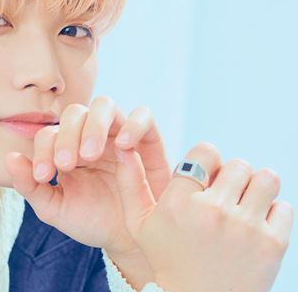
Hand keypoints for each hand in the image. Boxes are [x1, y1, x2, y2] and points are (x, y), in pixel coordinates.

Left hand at [4, 96, 170, 257]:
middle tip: (66, 164)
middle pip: (75, 113)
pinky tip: (124, 146)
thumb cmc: (91, 220)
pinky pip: (143, 115)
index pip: (49, 134)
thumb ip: (30, 185)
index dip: (42, 150)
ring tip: (91, 154)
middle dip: (67, 136)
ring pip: (105, 105)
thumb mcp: (56, 209)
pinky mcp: (148, 139)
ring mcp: (119, 133)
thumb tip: (9, 158)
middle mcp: (91, 135)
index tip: (43, 176)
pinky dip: (133, 123)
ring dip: (94, 125)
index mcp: (66, 148)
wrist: (130, 240)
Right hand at [114, 142, 293, 291]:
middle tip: (223, 197)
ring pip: (266, 178)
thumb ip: (130, 182)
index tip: (204, 178)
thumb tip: (123, 145)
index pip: (206, 151)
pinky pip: (284, 207)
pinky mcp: (272, 244)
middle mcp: (213, 212)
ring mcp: (245, 228)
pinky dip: (272, 214)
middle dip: (231, 177)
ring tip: (242, 206)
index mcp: (179, 203)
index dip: (207, 161)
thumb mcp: (139, 224)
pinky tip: (254, 229)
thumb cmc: (166, 259)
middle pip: (238, 164)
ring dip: (255, 189)